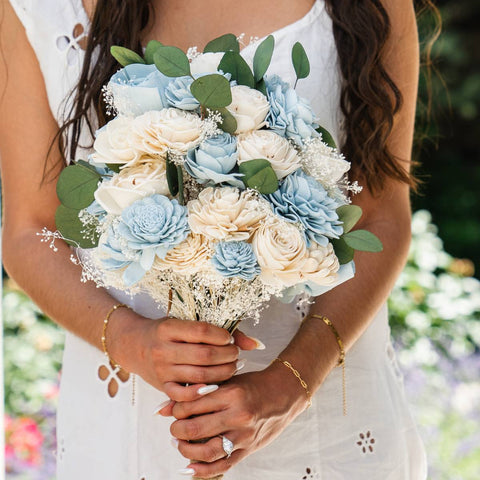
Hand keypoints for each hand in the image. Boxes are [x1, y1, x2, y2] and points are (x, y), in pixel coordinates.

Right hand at [108, 311, 258, 403]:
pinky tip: (215, 386)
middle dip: (227, 356)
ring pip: (199, 376)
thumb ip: (219, 331)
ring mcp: (161, 369)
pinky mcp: (162, 386)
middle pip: (204, 355)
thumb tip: (256, 344)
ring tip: (231, 368)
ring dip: (222, 373)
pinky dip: (203, 393)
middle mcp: (163, 349)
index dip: (222, 336)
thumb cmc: (166, 332)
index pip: (201, 331)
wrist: (134, 345)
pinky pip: (184, 396)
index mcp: (168, 328)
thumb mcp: (185, 323)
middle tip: (236, 355)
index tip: (230, 339)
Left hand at [169, 362, 308, 477]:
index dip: (177, 408)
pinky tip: (189, 466)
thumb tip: (161, 408)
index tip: (175, 408)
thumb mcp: (226, 381)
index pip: (192, 405)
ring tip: (180, 443)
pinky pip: (222, 466)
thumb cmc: (252, 385)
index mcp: (231, 393)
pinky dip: (201, 471)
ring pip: (206, 451)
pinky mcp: (248, 449)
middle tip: (174, 427)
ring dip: (186, 449)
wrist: (283, 393)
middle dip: (177, 430)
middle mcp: (237, 415)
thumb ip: (196, 392)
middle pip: (195, 429)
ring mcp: (244, 435)